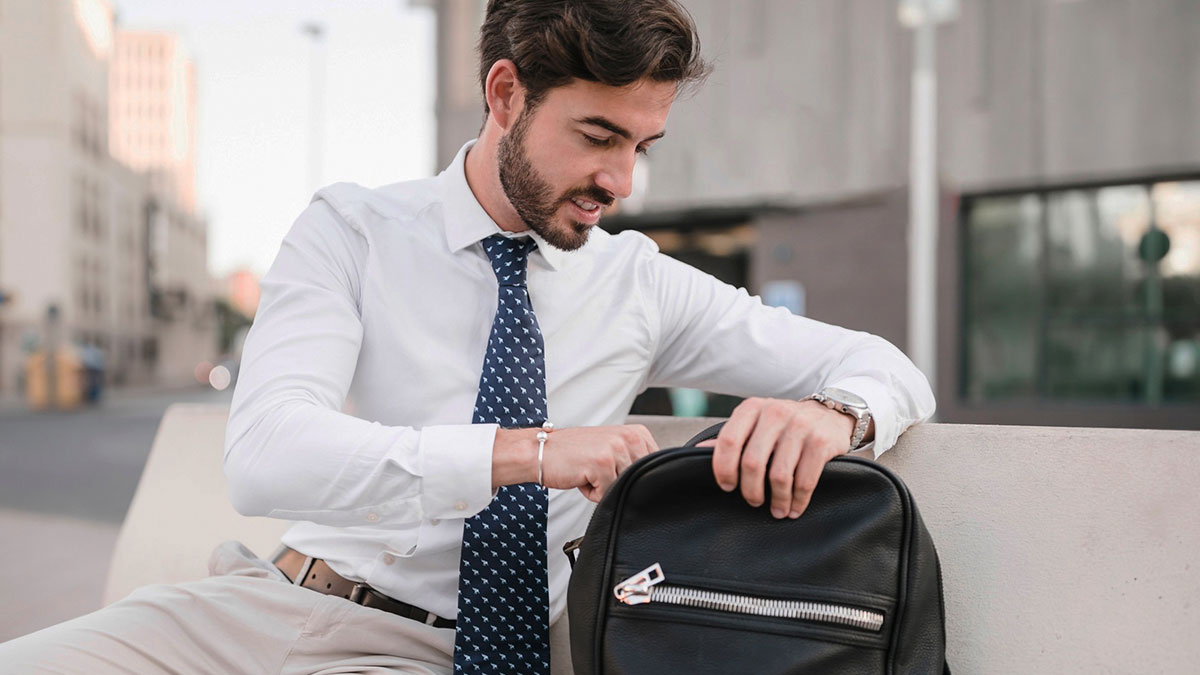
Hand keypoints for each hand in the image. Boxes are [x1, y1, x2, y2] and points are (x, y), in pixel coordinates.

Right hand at [494, 425, 658, 501]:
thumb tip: (658, 483)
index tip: (612, 468)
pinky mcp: (602, 464)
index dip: (630, 477)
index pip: (653, 470)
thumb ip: (635, 460)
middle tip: (596, 468)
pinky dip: (591, 492)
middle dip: (616, 483)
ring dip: (603, 487)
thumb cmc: (575, 453)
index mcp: (637, 433)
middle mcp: (629, 437)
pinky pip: (606, 494)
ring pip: (622, 489)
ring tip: (588, 470)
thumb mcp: (612, 448)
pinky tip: (580, 475)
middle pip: (638, 481)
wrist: (541, 451)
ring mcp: (616, 449)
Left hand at [700, 398, 854, 518]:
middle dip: (750, 490)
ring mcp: (800, 426)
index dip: (723, 469)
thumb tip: (697, 451)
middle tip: (753, 502)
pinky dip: (798, 500)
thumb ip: (732, 437)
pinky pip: (805, 480)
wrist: (830, 414)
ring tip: (777, 510)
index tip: (727, 486)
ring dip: (777, 500)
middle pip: (752, 462)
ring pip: (779, 475)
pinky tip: (794, 507)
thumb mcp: (756, 424)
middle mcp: (775, 412)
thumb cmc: (784, 426)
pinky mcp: (821, 441)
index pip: (728, 440)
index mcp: (752, 408)